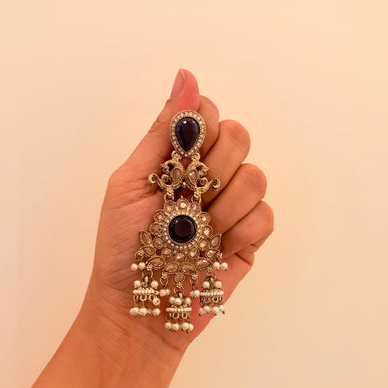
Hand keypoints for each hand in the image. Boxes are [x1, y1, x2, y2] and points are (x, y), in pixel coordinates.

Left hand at [79, 69, 273, 357]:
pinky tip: (214, 251)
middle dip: (209, 169)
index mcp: (177, 157)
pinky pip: (265, 216)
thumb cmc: (122, 249)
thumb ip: (163, 133)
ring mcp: (232, 206)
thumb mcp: (130, 183)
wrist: (137, 311)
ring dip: (220, 209)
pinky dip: (237, 234)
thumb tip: (186, 76)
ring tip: (194, 235)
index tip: (178, 158)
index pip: (205, 112)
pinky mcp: (249, 238)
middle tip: (184, 200)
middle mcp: (209, 175)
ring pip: (255, 176)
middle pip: (237, 135)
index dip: (198, 127)